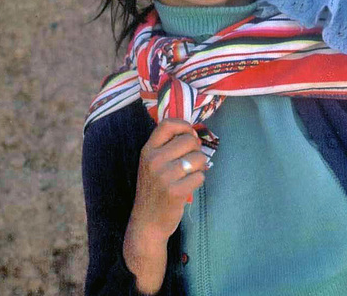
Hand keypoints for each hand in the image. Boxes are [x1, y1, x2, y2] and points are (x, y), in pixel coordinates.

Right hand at [123, 119, 206, 293]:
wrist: (146, 223)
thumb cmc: (155, 190)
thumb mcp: (152, 164)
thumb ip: (167, 147)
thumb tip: (194, 133)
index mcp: (148, 150)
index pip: (168, 124)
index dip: (184, 126)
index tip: (190, 136)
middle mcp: (153, 160)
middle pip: (189, 140)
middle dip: (196, 150)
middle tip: (191, 162)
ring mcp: (163, 176)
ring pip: (198, 158)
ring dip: (199, 167)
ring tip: (188, 176)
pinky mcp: (175, 191)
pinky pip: (200, 176)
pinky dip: (198, 181)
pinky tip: (187, 187)